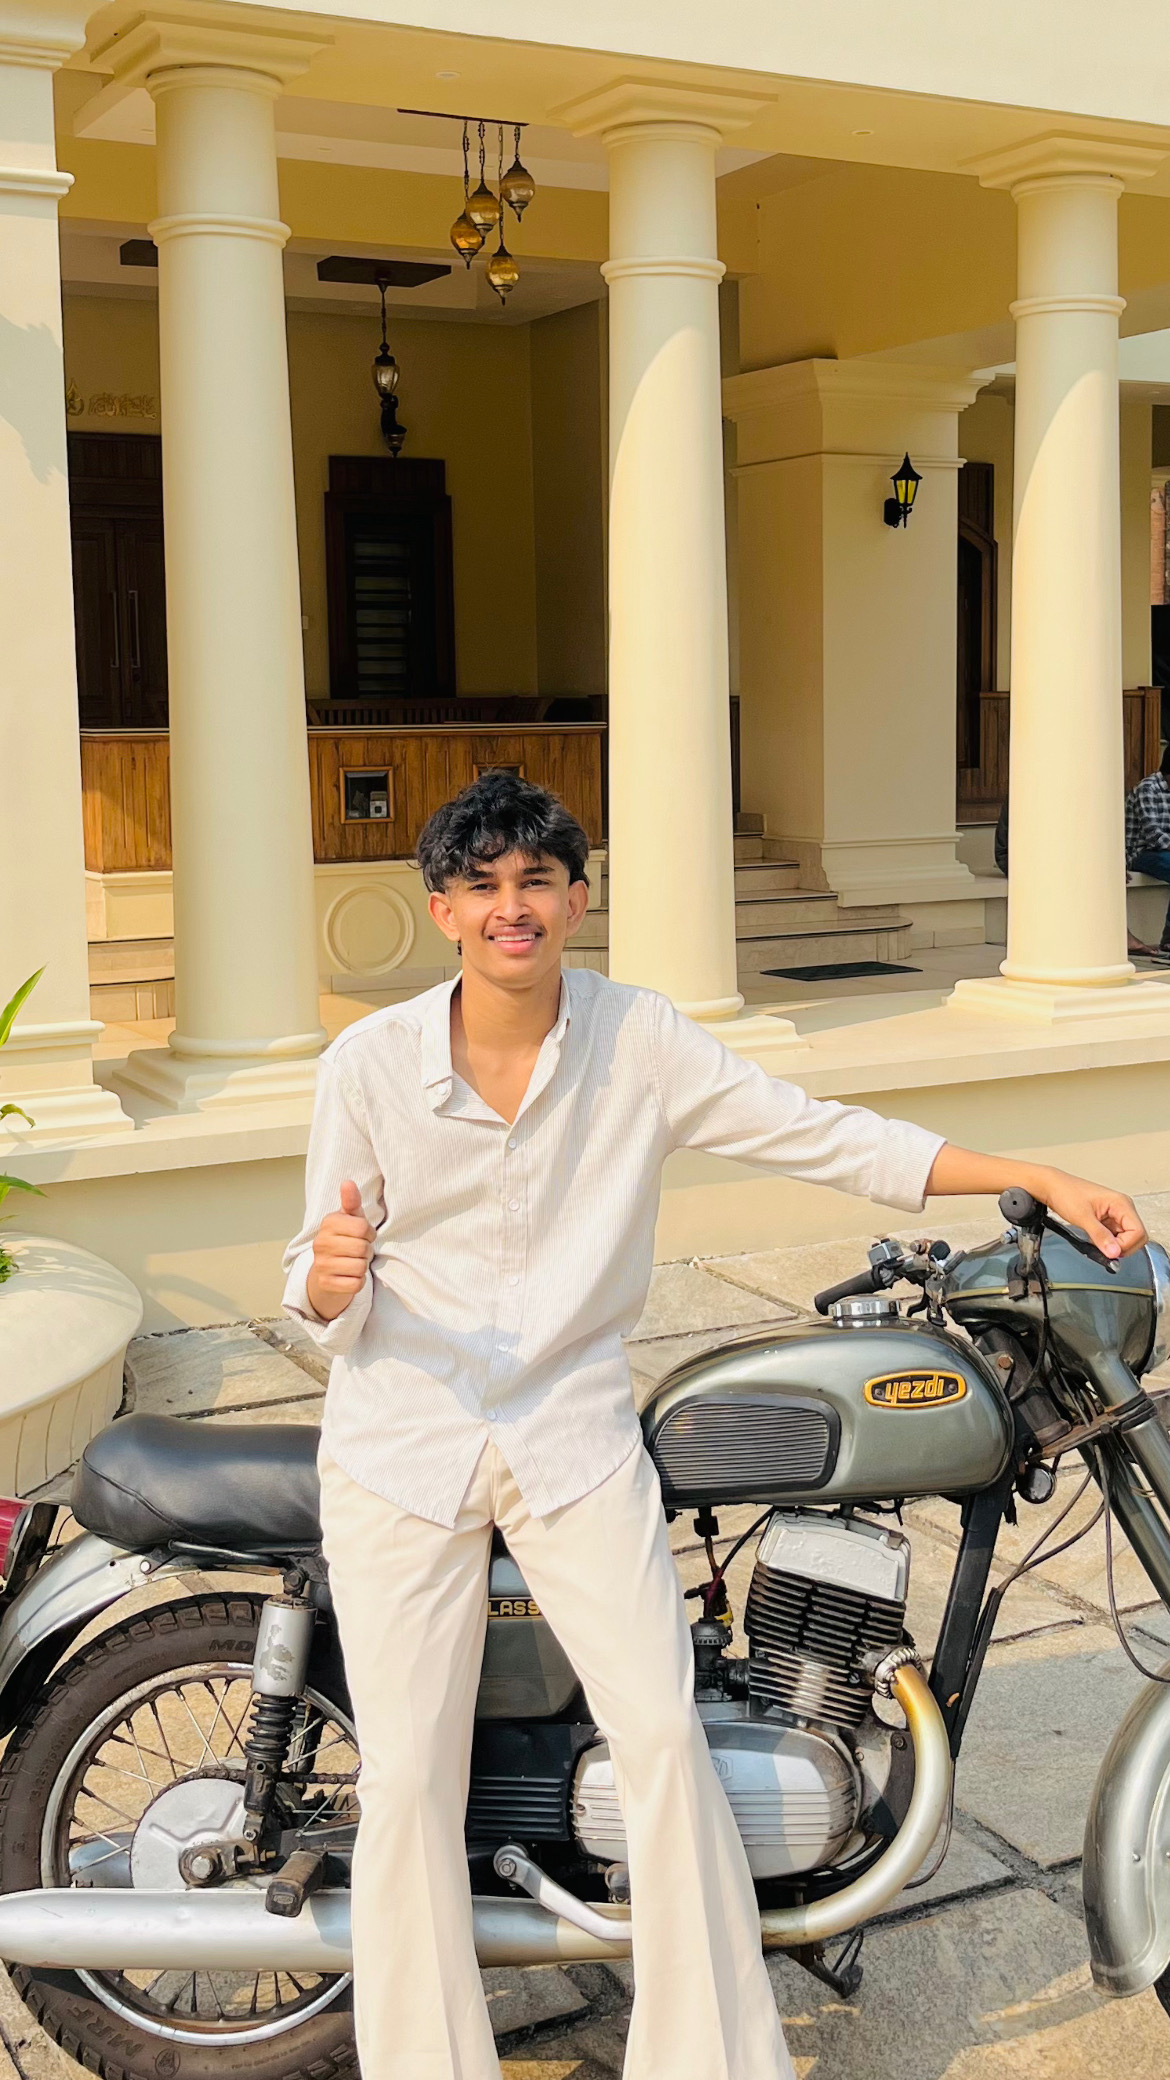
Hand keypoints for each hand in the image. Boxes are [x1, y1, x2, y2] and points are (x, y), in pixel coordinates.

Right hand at [305, 1180, 374, 1321]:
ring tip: (352, 1262)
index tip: (362, 1236)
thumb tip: (348, 1182)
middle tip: (357, 1252)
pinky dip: (358, 1282)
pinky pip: (356, 1284)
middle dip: (366, 1251)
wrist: (326, 1272)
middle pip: (362, 1248)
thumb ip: (351, 1202)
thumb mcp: (349, 1219)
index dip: (369, 1233)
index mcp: (328, 1223)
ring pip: (360, 1267)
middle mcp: (320, 1243)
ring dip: (362, 1267)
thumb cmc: (344, 1241)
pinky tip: (349, 1276)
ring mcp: (321, 1265)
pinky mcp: (326, 1284)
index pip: (363, 1228)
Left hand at [1037, 1168, 1146, 1260]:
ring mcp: (1115, 1214)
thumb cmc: (1066, 1192)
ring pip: (1126, 1238)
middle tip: (1104, 1249)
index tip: (1110, 1250)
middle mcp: (1122, 1208)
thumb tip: (1114, 1252)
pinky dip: (1107, 1242)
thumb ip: (1100, 1236)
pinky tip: (1095, 1239)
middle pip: (1136, 1236)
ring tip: (1096, 1241)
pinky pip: (1115, 1236)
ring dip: (1113, 1245)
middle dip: (1122, 1247)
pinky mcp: (1107, 1220)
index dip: (1126, 1245)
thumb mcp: (1082, 1217)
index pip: (1138, 1232)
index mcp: (1121, 1203)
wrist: (1052, 1187)